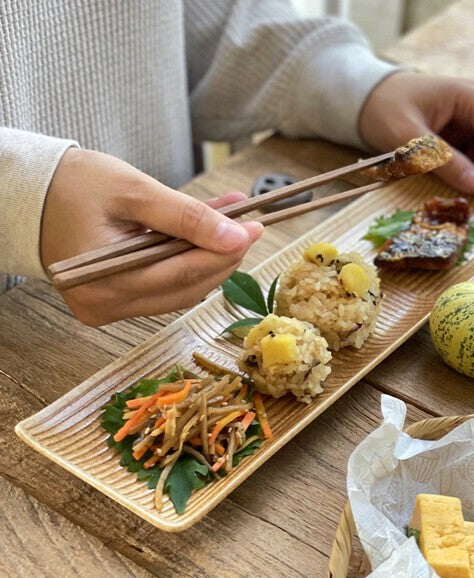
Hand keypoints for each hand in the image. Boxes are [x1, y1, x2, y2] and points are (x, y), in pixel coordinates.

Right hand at [41, 148, 262, 325]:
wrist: (34, 196)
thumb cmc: (75, 186)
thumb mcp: (134, 191)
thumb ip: (187, 215)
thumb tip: (235, 236)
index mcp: (106, 280)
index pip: (183, 274)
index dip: (224, 253)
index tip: (253, 229)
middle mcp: (107, 305)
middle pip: (186, 288)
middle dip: (222, 259)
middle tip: (246, 229)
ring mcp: (109, 308)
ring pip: (179, 292)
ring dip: (208, 262)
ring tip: (228, 230)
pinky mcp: (113, 303)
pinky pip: (163, 290)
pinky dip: (186, 266)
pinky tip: (201, 241)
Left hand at [359, 72, 473, 196]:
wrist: (365, 101)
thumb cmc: (384, 110)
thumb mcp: (409, 138)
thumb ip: (442, 160)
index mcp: (468, 97)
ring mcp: (466, 123)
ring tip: (461, 191)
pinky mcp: (456, 138)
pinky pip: (472, 159)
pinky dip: (467, 174)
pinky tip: (452, 184)